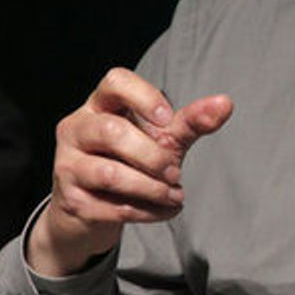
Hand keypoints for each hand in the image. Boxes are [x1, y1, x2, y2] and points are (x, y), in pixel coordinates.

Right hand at [27, 67, 233, 276]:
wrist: (94, 209)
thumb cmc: (130, 162)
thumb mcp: (161, 139)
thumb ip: (191, 122)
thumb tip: (225, 103)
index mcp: (99, 105)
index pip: (115, 82)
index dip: (144, 97)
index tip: (167, 119)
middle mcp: (76, 129)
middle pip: (112, 131)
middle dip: (153, 156)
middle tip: (176, 172)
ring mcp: (68, 165)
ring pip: (111, 174)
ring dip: (153, 189)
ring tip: (175, 196)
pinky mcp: (71, 201)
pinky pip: (113, 207)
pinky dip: (147, 212)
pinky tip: (163, 211)